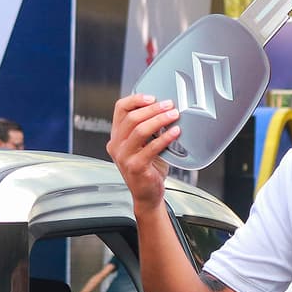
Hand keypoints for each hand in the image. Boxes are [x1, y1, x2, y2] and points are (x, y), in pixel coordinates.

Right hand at [106, 93, 179, 209]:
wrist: (147, 194)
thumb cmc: (148, 169)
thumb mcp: (143, 145)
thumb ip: (147, 129)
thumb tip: (163, 110)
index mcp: (117, 136)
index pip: (120, 109)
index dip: (136, 99)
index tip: (152, 97)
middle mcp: (116, 145)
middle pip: (131, 117)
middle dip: (153, 108)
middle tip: (169, 105)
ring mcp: (124, 156)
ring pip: (140, 130)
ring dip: (159, 119)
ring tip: (173, 115)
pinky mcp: (135, 166)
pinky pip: (152, 147)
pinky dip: (165, 137)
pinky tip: (175, 132)